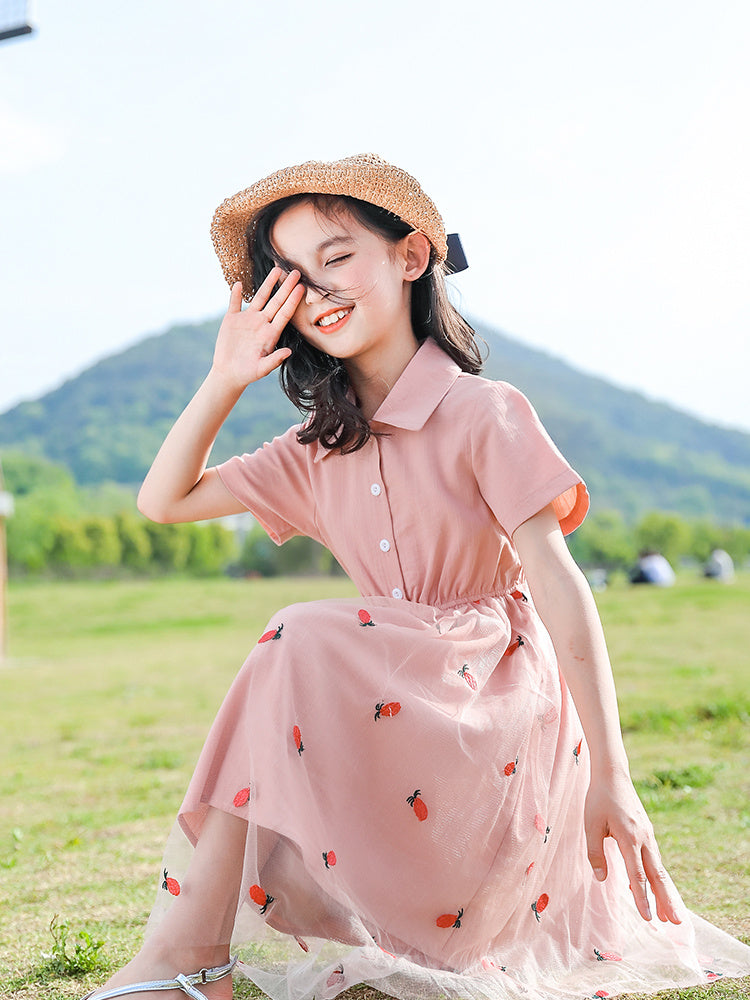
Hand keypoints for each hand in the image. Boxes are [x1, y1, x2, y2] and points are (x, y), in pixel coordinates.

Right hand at [211, 269, 304, 389]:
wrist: (230, 373)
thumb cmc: (248, 373)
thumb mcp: (262, 369)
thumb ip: (274, 360)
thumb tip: (288, 352)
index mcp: (271, 334)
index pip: (284, 313)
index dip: (293, 300)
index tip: (301, 287)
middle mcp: (262, 323)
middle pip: (276, 301)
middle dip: (286, 287)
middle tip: (296, 272)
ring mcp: (247, 320)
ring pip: (259, 298)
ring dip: (267, 284)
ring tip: (276, 269)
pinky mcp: (232, 320)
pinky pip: (234, 303)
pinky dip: (236, 294)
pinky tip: (239, 284)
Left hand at [584, 768, 682, 923]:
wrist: (613, 774)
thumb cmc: (598, 798)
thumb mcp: (591, 824)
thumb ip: (595, 852)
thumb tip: (601, 879)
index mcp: (629, 838)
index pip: (637, 875)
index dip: (642, 898)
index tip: (647, 918)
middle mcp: (644, 838)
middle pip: (657, 876)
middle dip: (666, 901)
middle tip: (676, 923)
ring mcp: (648, 835)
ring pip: (659, 868)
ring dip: (664, 892)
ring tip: (670, 914)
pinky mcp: (647, 832)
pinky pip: (654, 859)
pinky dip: (656, 876)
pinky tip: (652, 887)